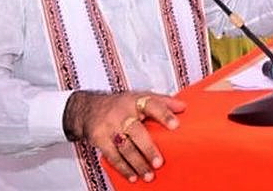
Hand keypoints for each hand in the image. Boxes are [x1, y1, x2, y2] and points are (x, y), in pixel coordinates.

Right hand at [65, 91, 186, 183]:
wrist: (89, 108)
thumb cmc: (121, 105)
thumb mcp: (140, 97)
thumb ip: (162, 102)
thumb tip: (183, 107)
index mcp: (135, 101)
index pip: (152, 104)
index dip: (164, 114)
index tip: (175, 125)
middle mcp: (122, 113)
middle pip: (136, 131)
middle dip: (148, 148)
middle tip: (159, 163)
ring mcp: (110, 127)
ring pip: (125, 147)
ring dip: (137, 163)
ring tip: (149, 175)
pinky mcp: (99, 139)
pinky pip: (113, 156)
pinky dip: (123, 168)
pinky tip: (133, 176)